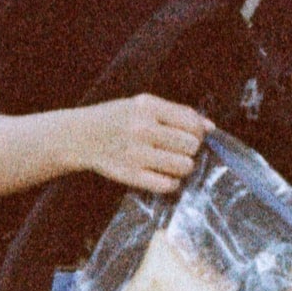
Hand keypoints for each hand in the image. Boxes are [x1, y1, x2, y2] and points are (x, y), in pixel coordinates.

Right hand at [68, 94, 210, 196]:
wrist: (80, 136)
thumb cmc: (117, 118)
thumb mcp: (143, 105)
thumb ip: (177, 113)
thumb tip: (211, 127)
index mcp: (147, 107)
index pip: (192, 123)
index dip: (198, 132)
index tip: (191, 136)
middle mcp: (142, 129)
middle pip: (191, 145)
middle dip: (190, 149)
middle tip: (179, 150)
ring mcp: (136, 153)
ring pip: (184, 166)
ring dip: (184, 167)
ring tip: (173, 163)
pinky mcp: (130, 175)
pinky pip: (167, 185)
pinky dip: (172, 182)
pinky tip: (165, 176)